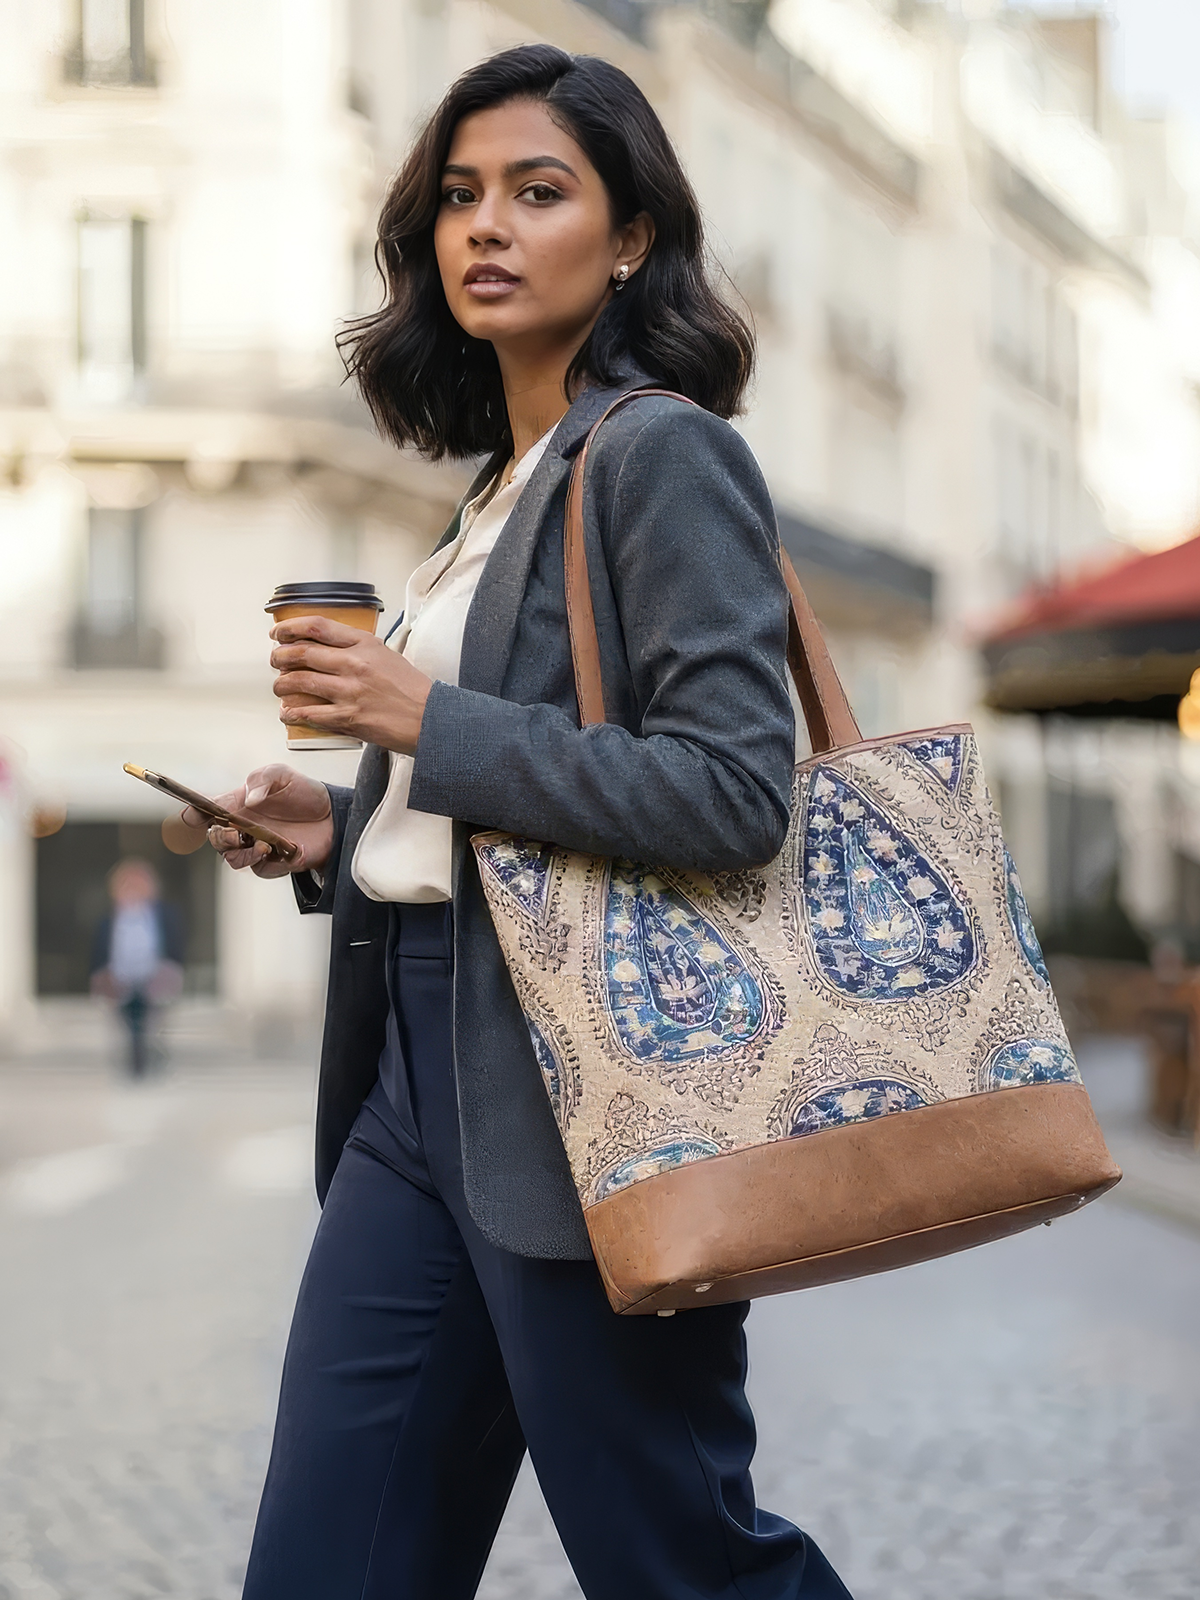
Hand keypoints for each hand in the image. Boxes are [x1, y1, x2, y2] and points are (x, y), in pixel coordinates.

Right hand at [178, 764, 333, 878]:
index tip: (193, 815)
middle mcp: (241, 828)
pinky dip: (268, 861)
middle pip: (215, 839)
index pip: (205, 811)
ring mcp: (255, 847)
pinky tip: (282, 850)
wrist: (332, 815)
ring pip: (233, 859)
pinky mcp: (272, 863)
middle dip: (219, 838)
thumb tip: (250, 798)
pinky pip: (260, 869)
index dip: (194, 814)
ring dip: (243, 854)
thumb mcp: (282, 775)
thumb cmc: (303, 794)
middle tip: (233, 832)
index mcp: (236, 804)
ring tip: (262, 845)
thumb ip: (262, 780)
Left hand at [269, 615, 432, 754]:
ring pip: (299, 682)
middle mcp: (355, 664)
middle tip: (275, 660)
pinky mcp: (348, 717)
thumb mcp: (387, 656)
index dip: (290, 628)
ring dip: (281, 685)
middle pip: (301, 653)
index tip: (279, 633)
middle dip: (279, 657)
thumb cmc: (413, 691)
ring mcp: (350, 691)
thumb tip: (329, 649)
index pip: (317, 626)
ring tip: (280, 687)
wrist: (430, 719)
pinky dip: (292, 713)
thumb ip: (358, 650)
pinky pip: (309, 713)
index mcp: (365, 644)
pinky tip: (288, 713)